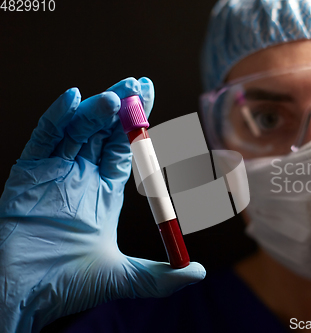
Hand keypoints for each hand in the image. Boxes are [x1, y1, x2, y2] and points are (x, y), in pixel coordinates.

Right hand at [0, 78, 205, 332]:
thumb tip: (198, 272)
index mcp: (103, 192)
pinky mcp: (27, 174)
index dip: (138, 125)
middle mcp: (80, 177)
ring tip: (115, 98)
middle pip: (103, 131)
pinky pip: (43, 139)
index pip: (125, 148)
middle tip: (138, 83)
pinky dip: (57, 118)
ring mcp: (53, 173)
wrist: (23, 297)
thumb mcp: (125, 278)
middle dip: (121, 106)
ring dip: (96, 111)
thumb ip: (160, 276)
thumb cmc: (69, 288)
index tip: (149, 98)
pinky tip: (73, 98)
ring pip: (77, 130)